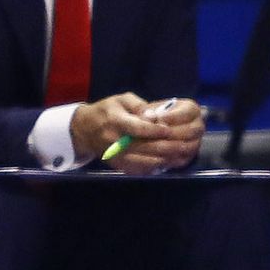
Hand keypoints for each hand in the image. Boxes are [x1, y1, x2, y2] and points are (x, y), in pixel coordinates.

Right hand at [71, 93, 203, 174]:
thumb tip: (154, 116)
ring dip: (165, 159)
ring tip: (180, 155)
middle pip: (145, 148)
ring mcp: (116, 156)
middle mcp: (115, 141)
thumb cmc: (106, 111)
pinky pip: (140, 170)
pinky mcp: (118, 165)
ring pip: (145, 162)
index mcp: (115, 121)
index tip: (170, 129)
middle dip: (167, 146)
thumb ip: (138, 105)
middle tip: (184, 144)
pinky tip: (167, 162)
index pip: (138, 128)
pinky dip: (156, 167)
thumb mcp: (120, 99)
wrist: (84, 130)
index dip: (156, 130)